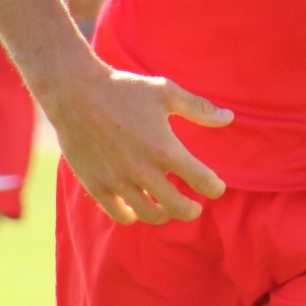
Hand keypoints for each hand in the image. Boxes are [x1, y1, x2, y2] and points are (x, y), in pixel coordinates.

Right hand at [45, 64, 231, 225]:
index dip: (214, 188)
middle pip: (177, 207)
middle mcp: (144, 171)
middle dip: (191, 210)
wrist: (76, 93)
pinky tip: (137, 208)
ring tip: (167, 208)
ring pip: (149, 214)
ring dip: (163, 215)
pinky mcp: (97, 185)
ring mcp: (119, 181)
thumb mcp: (166, 92)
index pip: (201, 180)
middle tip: (194, 207)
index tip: (216, 188)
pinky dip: (132, 215)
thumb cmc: (124, 89)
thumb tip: (229, 118)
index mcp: (166, 148)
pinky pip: (119, 214)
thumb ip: (199, 109)